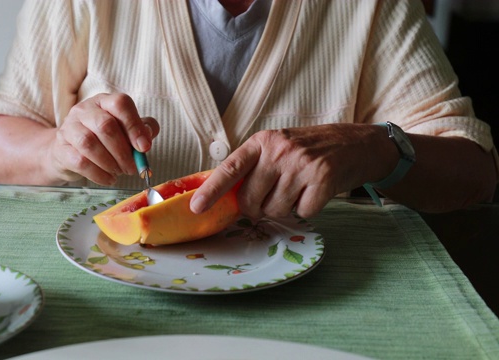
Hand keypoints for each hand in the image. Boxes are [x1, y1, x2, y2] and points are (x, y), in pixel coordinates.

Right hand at [47, 93, 159, 184]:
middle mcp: (84, 110)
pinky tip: (109, 179)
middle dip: (123, 151)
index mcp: (104, 101)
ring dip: (110, 163)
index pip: (120, 104)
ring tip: (119, 172)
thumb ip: (142, 129)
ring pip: (89, 143)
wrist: (69, 152)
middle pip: (105, 125)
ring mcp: (69, 127)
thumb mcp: (125, 130)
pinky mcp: (61, 148)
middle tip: (132, 168)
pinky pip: (80, 162)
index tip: (144, 147)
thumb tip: (146, 140)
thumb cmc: (103, 140)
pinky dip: (98, 174)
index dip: (134, 125)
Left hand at [190, 124, 391, 218]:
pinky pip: (302, 213)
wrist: (354, 144)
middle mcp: (280, 150)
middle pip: (251, 200)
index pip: (230, 169)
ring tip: (296, 189)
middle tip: (271, 197)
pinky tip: (314, 192)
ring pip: (275, 210)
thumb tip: (224, 198)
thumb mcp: (276, 147)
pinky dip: (307, 209)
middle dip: (257, 208)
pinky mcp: (323, 180)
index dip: (211, 190)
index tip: (196, 207)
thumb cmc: (308, 149)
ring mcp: (302, 165)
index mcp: (262, 142)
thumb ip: (252, 167)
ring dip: (284, 208)